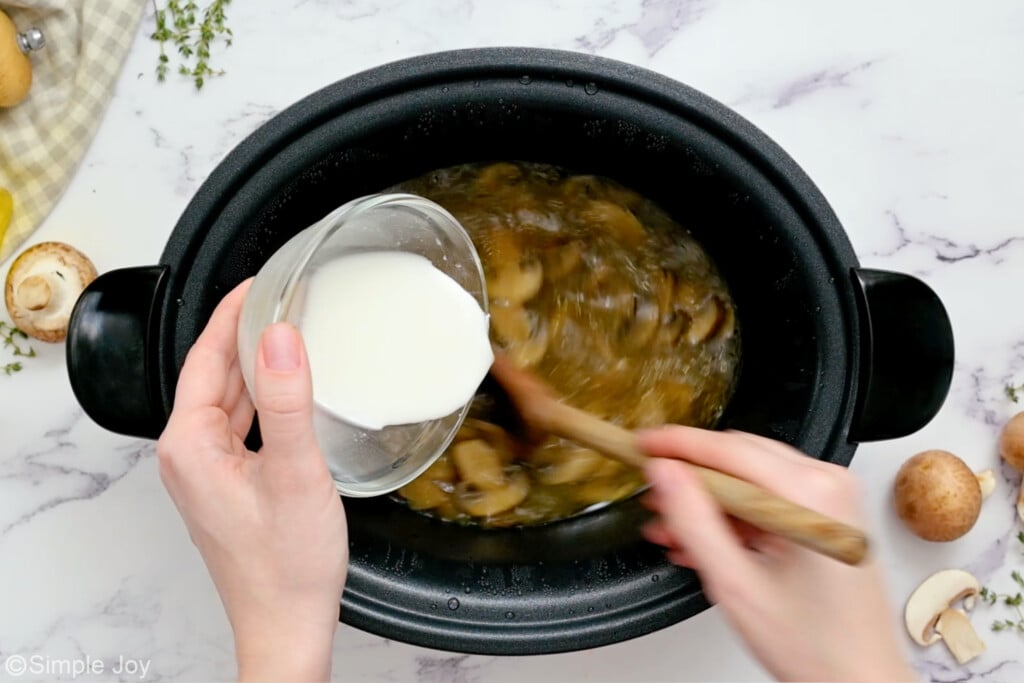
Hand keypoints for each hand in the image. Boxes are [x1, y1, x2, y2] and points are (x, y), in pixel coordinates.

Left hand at [157, 281, 347, 681]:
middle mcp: (188, 455)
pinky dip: (264, 399)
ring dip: (256, 365)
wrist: (286, 624)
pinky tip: (290, 392)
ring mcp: (206, 471)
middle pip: (213, 374)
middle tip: (285, 299)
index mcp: (189, 445)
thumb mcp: (294, 474)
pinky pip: (241, 424)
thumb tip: (280, 337)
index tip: (261, 282)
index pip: (203, 356)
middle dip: (247, 334)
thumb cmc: (285, 566)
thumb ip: (288, 401)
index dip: (232, 313)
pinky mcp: (227, 484)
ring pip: (229, 399)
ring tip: (291, 333)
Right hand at [638, 427, 915, 682]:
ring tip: (669, 526)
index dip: (677, 445)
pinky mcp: (826, 518)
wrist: (859, 682)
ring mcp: (831, 502)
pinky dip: (732, 516)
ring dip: (707, 501)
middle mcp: (828, 487)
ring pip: (750, 480)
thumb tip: (666, 474)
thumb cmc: (818, 646)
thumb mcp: (736, 583)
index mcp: (811, 495)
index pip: (728, 449)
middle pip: (739, 458)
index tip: (643, 444)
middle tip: (651, 488)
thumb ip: (693, 521)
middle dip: (689, 477)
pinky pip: (767, 500)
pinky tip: (701, 540)